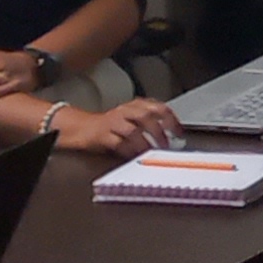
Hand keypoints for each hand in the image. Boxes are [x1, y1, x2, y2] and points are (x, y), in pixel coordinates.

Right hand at [55, 99, 180, 157]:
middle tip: (166, 144)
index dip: (171, 119)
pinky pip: (118, 143)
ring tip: (152, 151)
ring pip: (133, 130)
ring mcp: (113, 123)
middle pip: (146, 117)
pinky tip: (135, 156)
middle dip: (159, 131)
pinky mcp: (102, 135)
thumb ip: (150, 122)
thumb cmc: (111, 125)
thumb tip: (172, 134)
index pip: (158, 107)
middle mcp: (125, 111)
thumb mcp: (132, 118)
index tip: (179, 132)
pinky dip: (129, 151)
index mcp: (135, 105)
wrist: (82, 128)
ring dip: (145, 143)